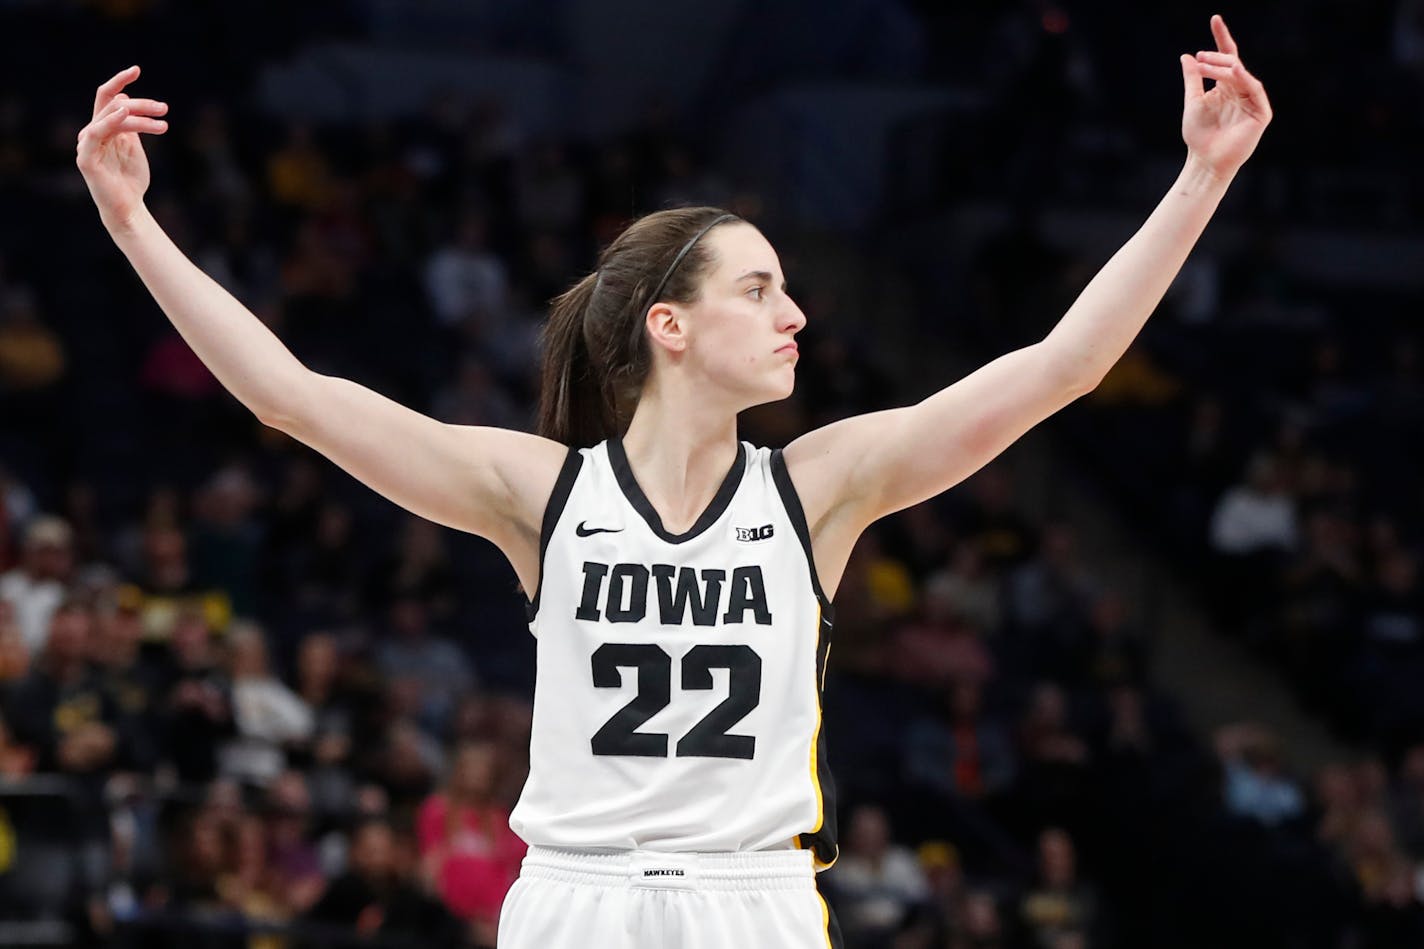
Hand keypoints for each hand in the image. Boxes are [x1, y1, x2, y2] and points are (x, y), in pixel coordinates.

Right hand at [75, 65, 169, 232]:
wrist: (128, 208)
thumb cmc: (131, 179)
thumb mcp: (134, 146)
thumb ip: (130, 124)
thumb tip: (126, 98)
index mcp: (104, 127)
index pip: (107, 97)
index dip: (120, 80)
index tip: (137, 69)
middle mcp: (92, 132)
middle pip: (114, 105)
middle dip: (141, 104)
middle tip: (164, 109)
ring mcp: (87, 144)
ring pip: (111, 118)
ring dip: (138, 117)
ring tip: (162, 124)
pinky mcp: (86, 158)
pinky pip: (95, 133)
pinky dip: (109, 121)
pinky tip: (124, 114)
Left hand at [1180, 15, 1271, 179]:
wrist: (1204, 161)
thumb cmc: (1199, 135)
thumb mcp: (1193, 102)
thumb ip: (1193, 79)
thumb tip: (1187, 56)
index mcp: (1225, 86)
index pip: (1226, 56)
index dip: (1221, 38)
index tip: (1215, 19)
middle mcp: (1240, 90)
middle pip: (1232, 64)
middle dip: (1217, 58)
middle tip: (1200, 58)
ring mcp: (1252, 100)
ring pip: (1242, 75)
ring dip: (1226, 68)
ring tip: (1208, 64)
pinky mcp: (1261, 112)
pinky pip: (1254, 90)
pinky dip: (1244, 80)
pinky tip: (1233, 73)